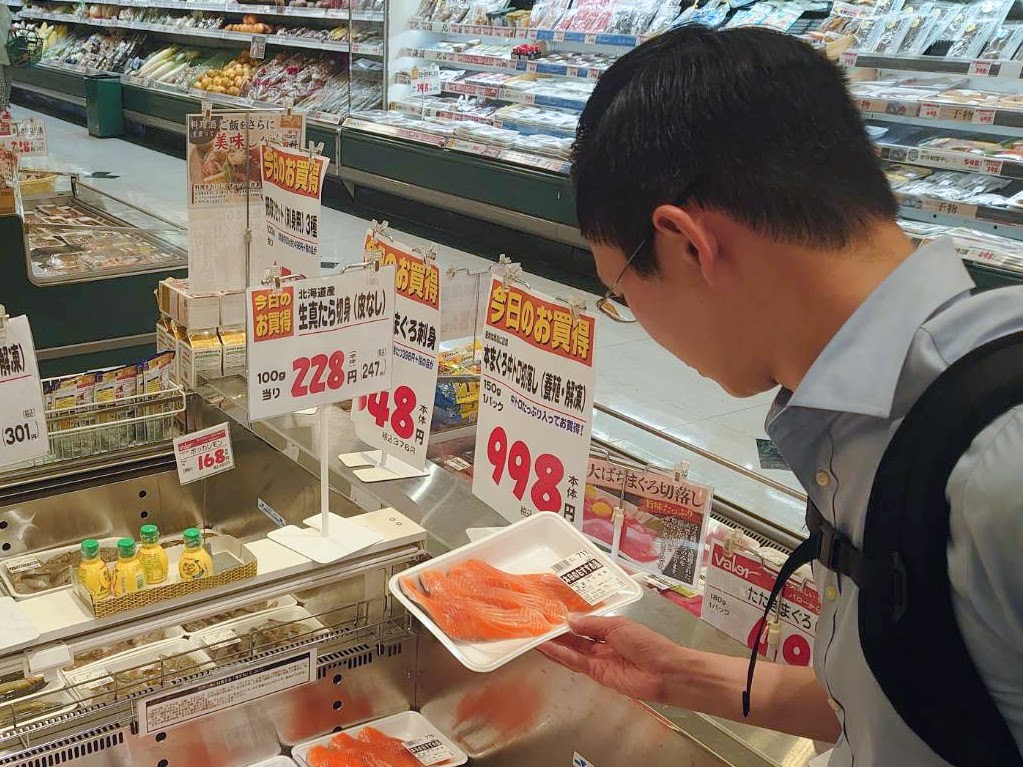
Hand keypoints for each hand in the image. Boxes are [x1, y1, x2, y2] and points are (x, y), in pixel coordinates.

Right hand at [537, 616, 685, 701]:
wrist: (663, 671)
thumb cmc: (645, 643)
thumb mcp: (617, 626)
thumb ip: (591, 625)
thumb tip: (569, 619)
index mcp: (610, 629)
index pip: (584, 624)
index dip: (568, 620)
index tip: (549, 613)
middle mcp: (601, 644)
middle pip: (575, 638)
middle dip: (557, 632)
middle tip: (535, 624)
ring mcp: (598, 660)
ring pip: (571, 650)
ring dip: (554, 644)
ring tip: (533, 635)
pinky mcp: (596, 674)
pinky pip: (575, 662)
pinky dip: (561, 655)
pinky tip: (546, 648)